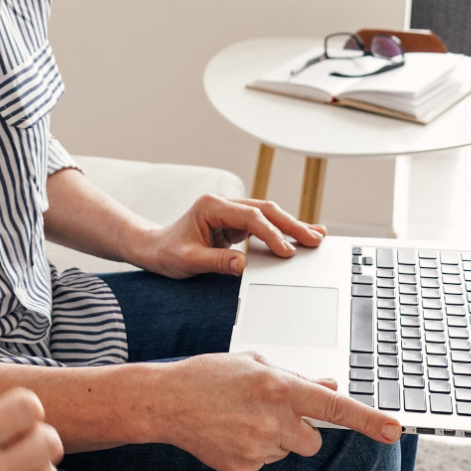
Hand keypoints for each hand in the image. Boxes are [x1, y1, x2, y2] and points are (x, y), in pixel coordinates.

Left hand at [138, 194, 325, 278]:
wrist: (153, 248)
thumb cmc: (167, 253)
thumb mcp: (188, 260)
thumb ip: (217, 261)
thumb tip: (244, 266)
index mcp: (211, 206)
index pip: (250, 217)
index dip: (271, 233)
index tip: (287, 251)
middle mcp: (223, 204)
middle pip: (265, 210)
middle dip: (291, 225)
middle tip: (314, 240)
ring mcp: (230, 211)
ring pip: (268, 215)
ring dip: (291, 226)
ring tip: (316, 237)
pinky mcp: (235, 222)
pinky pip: (263, 224)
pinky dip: (281, 230)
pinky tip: (300, 235)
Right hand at [153, 352, 401, 470]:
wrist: (166, 402)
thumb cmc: (209, 376)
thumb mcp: (254, 364)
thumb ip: (295, 378)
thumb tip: (329, 387)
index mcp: (278, 387)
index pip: (333, 407)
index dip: (367, 419)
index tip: (393, 429)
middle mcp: (273, 419)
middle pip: (312, 439)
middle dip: (299, 429)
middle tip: (268, 412)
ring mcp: (258, 448)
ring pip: (286, 450)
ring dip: (273, 437)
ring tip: (240, 418)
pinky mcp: (243, 468)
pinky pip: (263, 462)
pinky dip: (252, 450)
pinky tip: (230, 433)